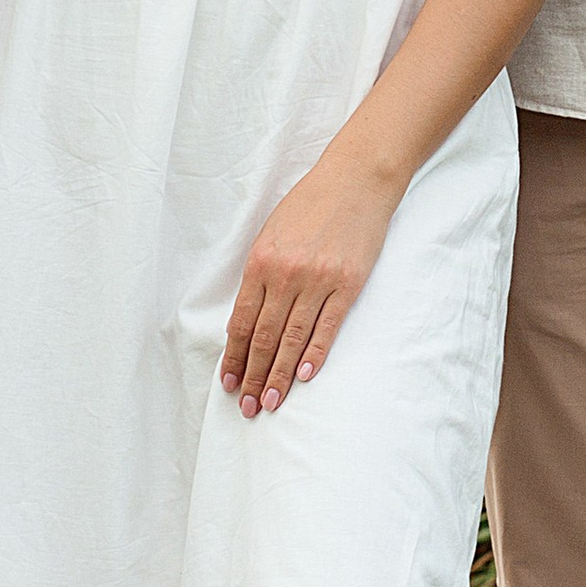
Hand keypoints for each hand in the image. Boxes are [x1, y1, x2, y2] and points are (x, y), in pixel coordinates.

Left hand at [220, 151, 401, 416]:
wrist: (356, 179)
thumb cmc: (311, 204)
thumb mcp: (272, 233)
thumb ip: (260, 274)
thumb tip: (249, 318)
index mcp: (260, 262)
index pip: (241, 322)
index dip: (234, 357)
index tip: (229, 383)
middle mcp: (286, 274)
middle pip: (264, 337)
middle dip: (253, 376)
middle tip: (247, 407)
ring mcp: (318, 280)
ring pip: (292, 339)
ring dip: (279, 375)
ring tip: (271, 402)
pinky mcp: (348, 284)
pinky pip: (327, 327)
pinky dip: (314, 354)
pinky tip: (303, 376)